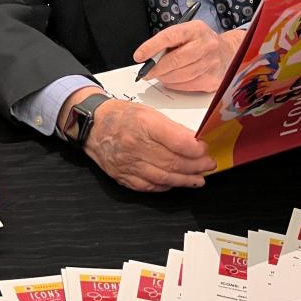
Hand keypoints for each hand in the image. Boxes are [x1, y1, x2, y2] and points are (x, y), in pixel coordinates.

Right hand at [81, 99, 214, 192]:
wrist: (93, 126)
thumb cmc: (121, 116)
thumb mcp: (149, 113)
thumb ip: (172, 128)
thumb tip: (194, 142)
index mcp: (144, 124)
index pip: (177, 142)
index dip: (196, 149)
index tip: (205, 150)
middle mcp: (135, 145)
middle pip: (173, 162)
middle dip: (195, 166)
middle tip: (208, 166)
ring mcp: (128, 164)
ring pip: (163, 178)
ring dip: (184, 180)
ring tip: (198, 179)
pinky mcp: (122, 177)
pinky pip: (148, 187)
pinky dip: (165, 187)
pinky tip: (175, 184)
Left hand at [134, 23, 242, 92]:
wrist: (228, 52)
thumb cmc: (200, 42)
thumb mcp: (187, 33)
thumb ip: (169, 42)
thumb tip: (148, 57)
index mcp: (196, 29)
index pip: (170, 36)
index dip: (151, 47)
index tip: (139, 56)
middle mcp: (207, 45)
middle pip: (175, 60)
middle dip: (156, 68)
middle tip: (146, 72)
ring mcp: (212, 63)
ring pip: (180, 75)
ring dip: (165, 77)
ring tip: (159, 75)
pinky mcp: (213, 79)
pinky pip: (188, 85)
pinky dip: (175, 84)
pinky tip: (172, 80)